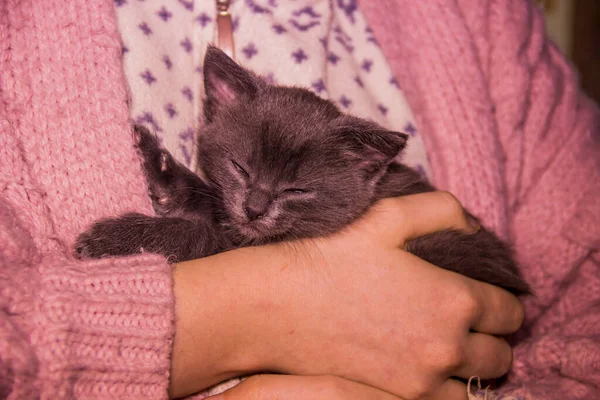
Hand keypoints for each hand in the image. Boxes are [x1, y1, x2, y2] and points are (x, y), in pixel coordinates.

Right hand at [169, 191, 523, 398]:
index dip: (503, 302)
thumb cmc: (332, 258)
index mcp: (455, 300)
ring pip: (476, 386)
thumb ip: (443, 210)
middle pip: (501, 355)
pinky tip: (423, 367)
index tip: (486, 297)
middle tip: (466, 322)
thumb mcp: (388, 216)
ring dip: (470, 368)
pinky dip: (443, 388)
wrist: (278, 306)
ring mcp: (421, 382)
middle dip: (491, 337)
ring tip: (446, 347)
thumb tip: (474, 225)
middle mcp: (447, 348)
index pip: (511, 312)